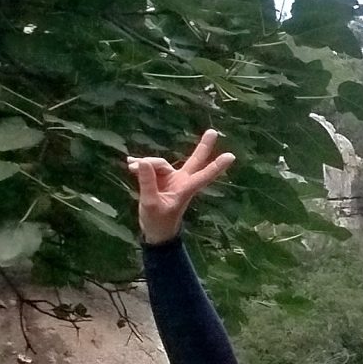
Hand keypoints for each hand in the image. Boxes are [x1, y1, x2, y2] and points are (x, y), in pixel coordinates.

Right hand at [123, 130, 235, 244]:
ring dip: (145, 164)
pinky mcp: (159, 178)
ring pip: (159, 163)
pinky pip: (150, 167)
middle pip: (194, 160)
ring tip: (131, 168)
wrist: (155, 232)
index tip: (231, 157)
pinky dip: (140, 166)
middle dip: (203, 146)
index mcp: (185, 189)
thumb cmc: (158, 222)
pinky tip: (130, 163)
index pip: (204, 176)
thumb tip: (144, 162)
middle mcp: (181, 181)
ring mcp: (171, 178)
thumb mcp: (150, 204)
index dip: (216, 166)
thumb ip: (147, 183)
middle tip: (213, 131)